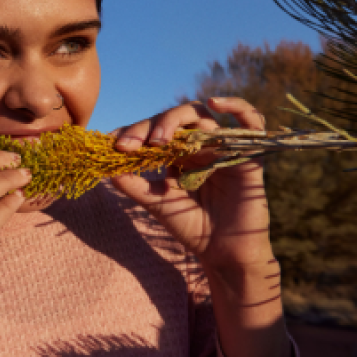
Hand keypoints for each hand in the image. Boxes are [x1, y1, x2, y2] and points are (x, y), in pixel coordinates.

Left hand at [109, 97, 272, 270]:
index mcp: (178, 154)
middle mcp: (200, 146)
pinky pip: (250, 121)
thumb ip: (133, 185)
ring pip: (201, 115)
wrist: (222, 253)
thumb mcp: (156, 203)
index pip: (154, 130)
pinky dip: (236, 105)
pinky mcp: (247, 156)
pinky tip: (215, 102)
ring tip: (158, 139)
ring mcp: (222, 148)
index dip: (133, 132)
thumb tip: (106, 168)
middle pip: (174, 119)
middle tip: (128, 144)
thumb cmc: (191, 227)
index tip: (111, 143)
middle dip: (147, 126)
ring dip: (175, 120)